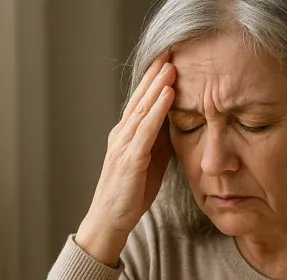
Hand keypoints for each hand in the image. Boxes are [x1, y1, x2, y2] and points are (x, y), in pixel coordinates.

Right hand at [76, 51, 176, 265]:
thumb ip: (159, 143)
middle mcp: (121, 135)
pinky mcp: (130, 160)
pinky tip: (169, 95)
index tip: (168, 62)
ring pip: (142, 109)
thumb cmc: (130, 194)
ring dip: (158, 86)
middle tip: (170, 52)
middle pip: (140, 99)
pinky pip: (146, 130)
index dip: (153, 81)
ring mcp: (123, 146)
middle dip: (155, 75)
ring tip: (172, 66)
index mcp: (126, 136)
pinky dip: (157, 110)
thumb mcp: (149, 163)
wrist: (110, 220)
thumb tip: (176, 124)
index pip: (141, 102)